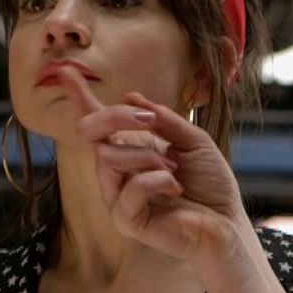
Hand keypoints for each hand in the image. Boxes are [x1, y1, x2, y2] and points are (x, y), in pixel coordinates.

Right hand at [66, 69, 251, 266]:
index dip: (79, 96)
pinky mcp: (126, 220)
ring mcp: (118, 196)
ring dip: (147, 156)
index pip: (97, 122)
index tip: (65, 70)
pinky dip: (156, 181)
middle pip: (91, 132)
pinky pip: (128, 189)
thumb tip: (131, 97)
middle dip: (117, 117)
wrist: (227, 222)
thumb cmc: (211, 184)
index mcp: (131, 149)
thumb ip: (163, 120)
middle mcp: (118, 171)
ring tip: (175, 168)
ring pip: (108, 159)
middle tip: (151, 120)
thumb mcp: (192, 140)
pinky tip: (175, 188)